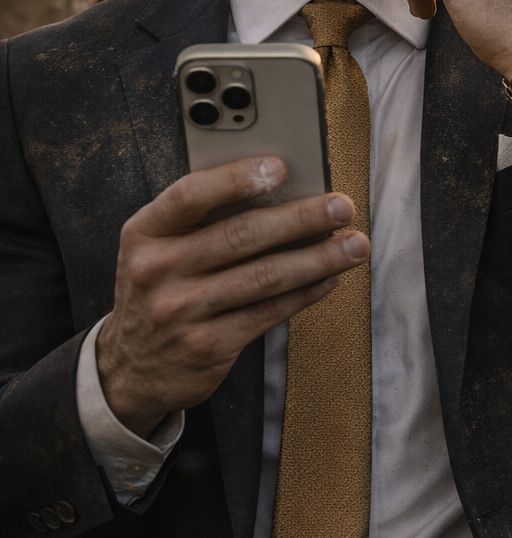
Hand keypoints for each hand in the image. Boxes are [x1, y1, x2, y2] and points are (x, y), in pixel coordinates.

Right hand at [95, 157, 368, 439]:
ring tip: (354, 245)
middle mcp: (158, 270)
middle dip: (301, 218)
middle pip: (241, 235)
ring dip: (318, 259)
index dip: (237, 178)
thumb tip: (279, 191)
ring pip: (264, 277)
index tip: (281, 167)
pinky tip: (329, 278)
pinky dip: (305, 293)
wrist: (131, 369)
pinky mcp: (208, 346)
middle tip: (341, 207)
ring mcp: (182, 311)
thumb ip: (200, 221)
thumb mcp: (157, 249)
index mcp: (144, 233)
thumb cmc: (159, 291)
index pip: (190, 195)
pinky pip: (268, 312)